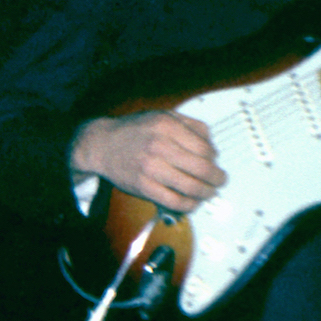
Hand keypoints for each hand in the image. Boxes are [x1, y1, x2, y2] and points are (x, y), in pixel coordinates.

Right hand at [72, 109, 223, 213]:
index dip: (214, 158)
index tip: (215, 163)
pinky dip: (189, 205)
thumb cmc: (133, 131)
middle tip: (219, 181)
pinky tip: (192, 202)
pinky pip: (175, 202)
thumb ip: (190, 125)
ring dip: (206, 193)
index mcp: (166, 126)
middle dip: (217, 179)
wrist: (101, 144)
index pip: (204, 148)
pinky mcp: (143, 186)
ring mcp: (150, 168)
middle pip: (202, 169)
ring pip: (191, 187)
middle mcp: (159, 146)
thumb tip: (213, 146)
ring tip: (208, 192)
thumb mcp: (162, 115)